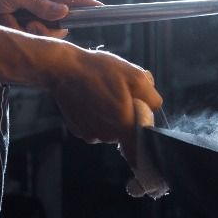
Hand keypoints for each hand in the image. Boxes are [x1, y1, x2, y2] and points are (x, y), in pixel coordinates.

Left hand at [0, 0, 101, 38]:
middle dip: (49, 26)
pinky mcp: (26, 26)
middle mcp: (42, 0)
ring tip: (13, 23)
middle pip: (63, 20)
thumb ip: (39, 4)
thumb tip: (65, 12)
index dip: (87, 3)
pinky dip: (21, 34)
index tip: (103, 9)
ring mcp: (35, 14)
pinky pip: (35, 37)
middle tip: (31, 25)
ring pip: (50, 32)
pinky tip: (7, 25)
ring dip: (33, 32)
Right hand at [48, 48, 162, 147]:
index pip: (141, 149)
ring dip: (112, 116)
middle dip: (128, 116)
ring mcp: (90, 135)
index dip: (145, 141)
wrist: (63, 68)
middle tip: (121, 95)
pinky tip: (91, 99)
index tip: (143, 129)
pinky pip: (95, 127)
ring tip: (103, 94)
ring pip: (111, 130)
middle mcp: (108, 136)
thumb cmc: (100, 70)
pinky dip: (96, 116)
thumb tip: (153, 109)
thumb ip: (152, 98)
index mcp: (124, 126)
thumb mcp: (136, 77)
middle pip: (127, 132)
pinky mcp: (78, 130)